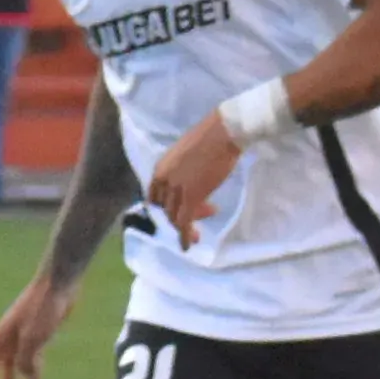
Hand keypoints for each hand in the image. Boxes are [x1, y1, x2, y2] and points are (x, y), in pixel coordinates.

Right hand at [0, 270, 73, 378]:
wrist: (59, 284)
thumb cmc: (44, 308)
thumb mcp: (34, 338)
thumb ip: (27, 360)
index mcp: (2, 336)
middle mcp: (8, 336)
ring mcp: (22, 334)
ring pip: (12, 362)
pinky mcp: (38, 331)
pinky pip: (29, 356)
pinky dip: (29, 370)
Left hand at [144, 108, 242, 247]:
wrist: (223, 133)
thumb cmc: (211, 139)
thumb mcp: (186, 157)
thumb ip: (181, 172)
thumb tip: (188, 181)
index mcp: (160, 169)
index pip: (156, 196)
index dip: (168, 205)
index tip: (185, 207)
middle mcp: (162, 180)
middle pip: (165, 208)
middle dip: (182, 214)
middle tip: (207, 211)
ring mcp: (175, 189)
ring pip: (174, 217)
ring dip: (186, 227)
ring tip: (199, 233)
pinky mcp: (191, 196)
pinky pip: (184, 222)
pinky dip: (184, 236)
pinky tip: (188, 245)